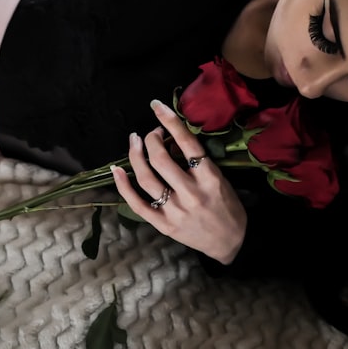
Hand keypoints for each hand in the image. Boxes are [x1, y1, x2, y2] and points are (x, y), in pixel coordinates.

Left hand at [111, 99, 247, 264]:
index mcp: (210, 178)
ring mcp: (175, 210)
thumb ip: (197, 162)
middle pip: (161, 159)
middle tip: (150, 133)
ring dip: (135, 155)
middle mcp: (191, 193)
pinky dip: (123, 186)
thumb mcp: (220, 178)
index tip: (157, 106)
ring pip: (146, 178)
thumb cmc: (227, 206)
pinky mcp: (163, 224)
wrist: (231, 242)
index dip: (170, 121)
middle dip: (151, 139)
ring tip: (134, 141)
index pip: (187, 143)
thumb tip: (170, 140)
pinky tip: (116, 170)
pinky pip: (137, 203)